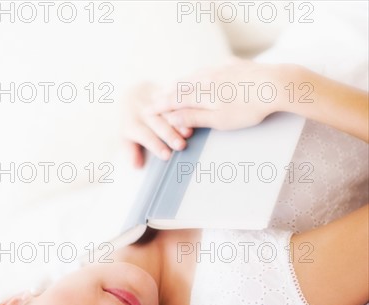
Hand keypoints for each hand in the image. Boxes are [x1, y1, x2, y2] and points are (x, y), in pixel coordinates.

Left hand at [120, 82, 192, 167]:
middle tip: (181, 145)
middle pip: (157, 124)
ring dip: (179, 121)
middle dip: (169, 135)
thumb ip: (131, 152)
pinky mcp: (161, 91)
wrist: (130, 95)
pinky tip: (193, 115)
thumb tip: (136, 166)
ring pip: (167, 110)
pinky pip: (172, 98)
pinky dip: (183, 108)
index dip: (156, 146)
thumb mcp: (125, 138)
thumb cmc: (131, 123)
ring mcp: (151, 99)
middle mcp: (141, 110)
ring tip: (189, 133)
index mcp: (131, 123)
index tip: (167, 156)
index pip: (145, 136)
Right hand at [146, 56, 282, 130]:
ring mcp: (219, 69)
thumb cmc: (248, 107)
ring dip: (179, 83)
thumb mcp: (219, 120)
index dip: (159, 107)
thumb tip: (172, 117)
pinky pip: (208, 69)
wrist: (276, 84)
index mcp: (201, 94)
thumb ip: (194, 118)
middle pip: (180, 86)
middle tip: (153, 98)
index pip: (174, 100)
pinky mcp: (232, 65)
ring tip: (170, 86)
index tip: (148, 111)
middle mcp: (206, 78)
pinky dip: (197, 74)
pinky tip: (198, 75)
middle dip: (165, 93)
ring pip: (193, 76)